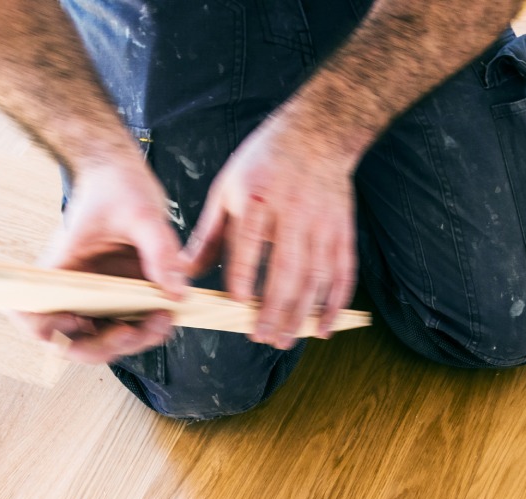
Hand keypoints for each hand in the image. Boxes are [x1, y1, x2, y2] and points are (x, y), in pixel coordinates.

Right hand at [18, 159, 188, 363]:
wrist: (124, 175)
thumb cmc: (116, 186)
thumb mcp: (141, 211)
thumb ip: (159, 251)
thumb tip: (176, 293)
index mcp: (59, 270)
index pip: (34, 316)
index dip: (50, 331)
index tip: (78, 323)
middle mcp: (74, 292)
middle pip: (76, 343)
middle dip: (108, 346)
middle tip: (135, 330)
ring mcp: (99, 300)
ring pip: (108, 342)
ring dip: (136, 341)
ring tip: (164, 316)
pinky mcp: (122, 300)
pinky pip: (132, 328)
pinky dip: (151, 329)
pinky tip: (170, 310)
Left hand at [182, 112, 358, 349]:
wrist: (318, 133)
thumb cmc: (265, 162)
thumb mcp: (227, 189)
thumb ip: (209, 235)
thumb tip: (184, 274)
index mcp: (256, 197)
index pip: (248, 242)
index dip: (243, 275)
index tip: (236, 304)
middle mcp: (292, 212)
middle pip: (285, 269)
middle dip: (274, 309)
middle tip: (262, 338)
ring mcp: (321, 224)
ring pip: (315, 278)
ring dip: (302, 314)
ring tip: (287, 339)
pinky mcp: (342, 232)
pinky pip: (342, 273)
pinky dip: (335, 304)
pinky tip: (324, 327)